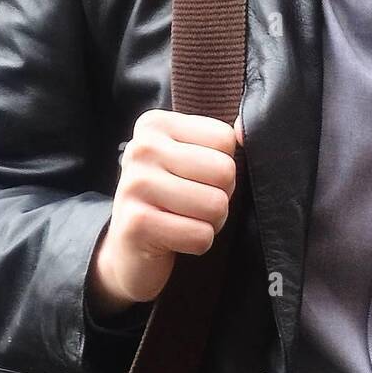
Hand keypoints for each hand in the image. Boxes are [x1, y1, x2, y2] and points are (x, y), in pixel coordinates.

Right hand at [86, 109, 241, 317]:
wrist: (128, 248)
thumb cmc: (170, 198)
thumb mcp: (192, 158)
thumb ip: (222, 140)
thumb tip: (244, 128)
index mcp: (155, 124)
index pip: (225, 138)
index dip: (224, 166)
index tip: (198, 177)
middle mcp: (141, 148)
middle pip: (224, 171)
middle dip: (221, 196)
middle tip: (195, 204)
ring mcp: (134, 185)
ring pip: (216, 205)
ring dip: (211, 222)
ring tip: (186, 220)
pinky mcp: (136, 224)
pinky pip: (201, 236)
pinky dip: (198, 244)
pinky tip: (176, 239)